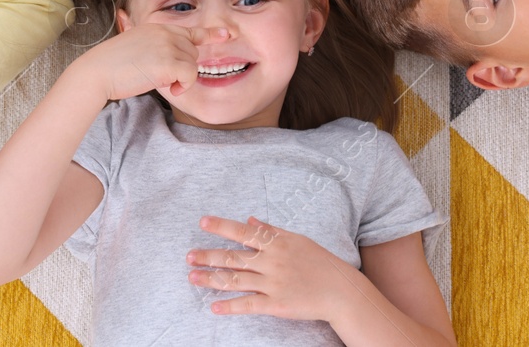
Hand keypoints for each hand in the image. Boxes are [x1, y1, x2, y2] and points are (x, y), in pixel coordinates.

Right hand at [73, 23, 214, 102]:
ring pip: (193, 65)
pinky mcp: (168, 62)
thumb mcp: (133, 45)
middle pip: (192, 52)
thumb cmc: (111, 64)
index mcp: (157, 27)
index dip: (210, 34)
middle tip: (163, 78)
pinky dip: (183, 86)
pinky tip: (169, 89)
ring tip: (160, 82)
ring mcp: (168, 45)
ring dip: (181, 79)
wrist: (98, 71)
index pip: (189, 30)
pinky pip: (190, 75)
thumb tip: (152, 45)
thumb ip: (150, 44)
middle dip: (182, 69)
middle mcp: (165, 32)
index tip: (227, 34)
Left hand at [187, 216, 354, 322]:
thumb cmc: (319, 262)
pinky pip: (249, 305)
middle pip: (233, 257)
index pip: (243, 232)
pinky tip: (214, 307)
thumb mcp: (297, 240)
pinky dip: (230, 307)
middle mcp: (271, 262)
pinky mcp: (276, 305)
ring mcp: (272, 284)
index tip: (203, 222)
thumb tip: (250, 220)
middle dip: (208, 256)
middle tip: (188, 256)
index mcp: (276, 243)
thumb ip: (272, 231)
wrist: (339, 289)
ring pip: (236, 280)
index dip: (222, 226)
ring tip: (192, 278)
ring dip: (212, 279)